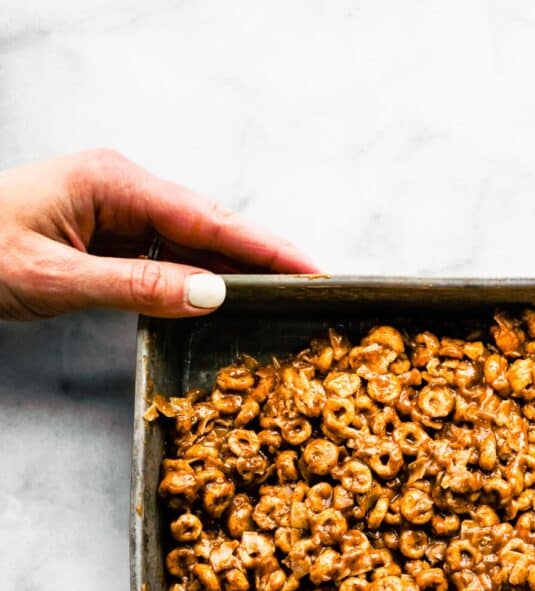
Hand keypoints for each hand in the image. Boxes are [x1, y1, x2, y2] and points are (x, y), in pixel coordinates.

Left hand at [0, 148, 317, 319]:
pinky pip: (168, 258)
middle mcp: (123, 189)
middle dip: (263, 258)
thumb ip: (136, 288)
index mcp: (114, 182)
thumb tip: (211, 296)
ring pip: (194, 244)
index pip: (209, 218)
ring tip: (283, 298)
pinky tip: (223, 299)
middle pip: (212, 227)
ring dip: (234, 273)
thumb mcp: (56, 278)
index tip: (313, 268)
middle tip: (313, 288)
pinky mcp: (111, 236)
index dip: (266, 247)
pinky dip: (199, 280)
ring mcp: (118, 211)